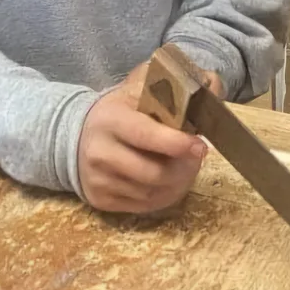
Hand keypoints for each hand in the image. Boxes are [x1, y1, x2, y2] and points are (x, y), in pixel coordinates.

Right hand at [75, 61, 220, 212]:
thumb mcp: (141, 87)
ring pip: (151, 193)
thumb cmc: (121, 110)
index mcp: (111, 118)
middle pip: (153, 173)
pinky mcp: (100, 200)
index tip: (200, 146)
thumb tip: (212, 83)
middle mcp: (99, 151)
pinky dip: (163, 196)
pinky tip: (168, 180)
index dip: (176, 143)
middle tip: (196, 157)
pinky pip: (143, 206)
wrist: (77, 135)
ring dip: (176, 183)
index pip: (145, 135)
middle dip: (183, 168)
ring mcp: (98, 179)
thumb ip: (178, 83)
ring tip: (184, 167)